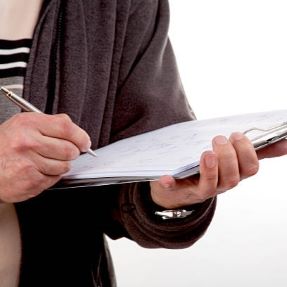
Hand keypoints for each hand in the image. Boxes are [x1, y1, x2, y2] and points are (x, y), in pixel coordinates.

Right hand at [0, 113, 90, 202]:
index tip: (84, 142)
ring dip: (60, 165)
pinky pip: (55, 178)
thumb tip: (76, 132)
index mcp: (28, 124)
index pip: (67, 128)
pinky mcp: (31, 182)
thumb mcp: (22, 125)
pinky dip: (51, 176)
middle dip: (71, 152)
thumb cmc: (4, 147)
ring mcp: (29, 164)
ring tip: (44, 161)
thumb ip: (49, 124)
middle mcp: (28, 143)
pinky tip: (37, 170)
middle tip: (62, 152)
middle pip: (70, 149)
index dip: (81, 136)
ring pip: (65, 166)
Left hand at [150, 133, 286, 208]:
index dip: (247, 153)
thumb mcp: (234, 160)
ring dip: (210, 169)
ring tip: (206, 153)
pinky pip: (176, 190)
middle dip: (229, 157)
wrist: (182, 186)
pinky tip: (166, 178)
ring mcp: (200, 189)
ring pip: (211, 186)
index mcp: (234, 174)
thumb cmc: (211, 167)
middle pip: (232, 178)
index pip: (250, 169)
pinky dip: (172, 183)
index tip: (237, 134)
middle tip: (219, 139)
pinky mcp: (180, 190)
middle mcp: (220, 185)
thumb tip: (285, 142)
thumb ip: (256, 151)